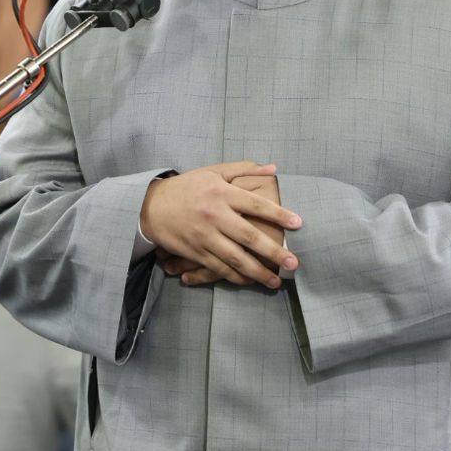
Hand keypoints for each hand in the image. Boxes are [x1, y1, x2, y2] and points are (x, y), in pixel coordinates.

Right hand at [140, 162, 299, 287]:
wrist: (151, 205)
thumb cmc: (187, 186)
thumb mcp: (213, 171)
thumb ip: (244, 170)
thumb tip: (273, 168)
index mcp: (221, 192)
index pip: (255, 204)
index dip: (278, 214)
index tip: (299, 224)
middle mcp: (214, 215)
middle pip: (249, 236)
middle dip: (273, 251)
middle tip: (293, 262)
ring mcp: (204, 236)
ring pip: (235, 258)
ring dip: (258, 271)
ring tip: (276, 281)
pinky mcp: (195, 252)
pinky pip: (218, 268)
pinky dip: (236, 277)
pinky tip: (250, 281)